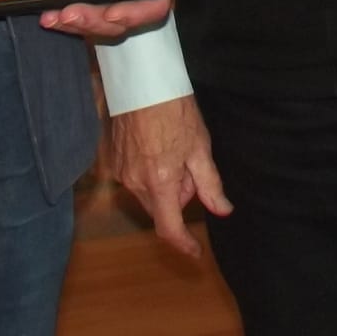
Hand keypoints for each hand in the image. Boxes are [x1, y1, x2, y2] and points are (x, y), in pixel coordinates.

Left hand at [41, 0, 194, 39]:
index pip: (156, 2)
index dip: (137, 13)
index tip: (113, 11)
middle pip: (122, 21)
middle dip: (96, 23)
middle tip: (70, 14)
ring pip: (97, 23)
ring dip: (76, 26)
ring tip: (53, 17)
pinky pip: (77, 16)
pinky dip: (62, 20)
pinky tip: (47, 14)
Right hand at [107, 95, 232, 257]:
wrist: (144, 82)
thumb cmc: (176, 110)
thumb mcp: (201, 147)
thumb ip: (210, 184)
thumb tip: (223, 210)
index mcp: (160, 182)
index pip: (169, 228)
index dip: (183, 244)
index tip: (196, 252)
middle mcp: (135, 183)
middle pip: (160, 209)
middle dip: (179, 198)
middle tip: (192, 168)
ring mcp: (120, 173)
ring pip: (148, 194)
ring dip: (165, 185)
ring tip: (176, 150)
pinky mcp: (113, 162)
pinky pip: (135, 180)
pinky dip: (150, 174)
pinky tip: (159, 146)